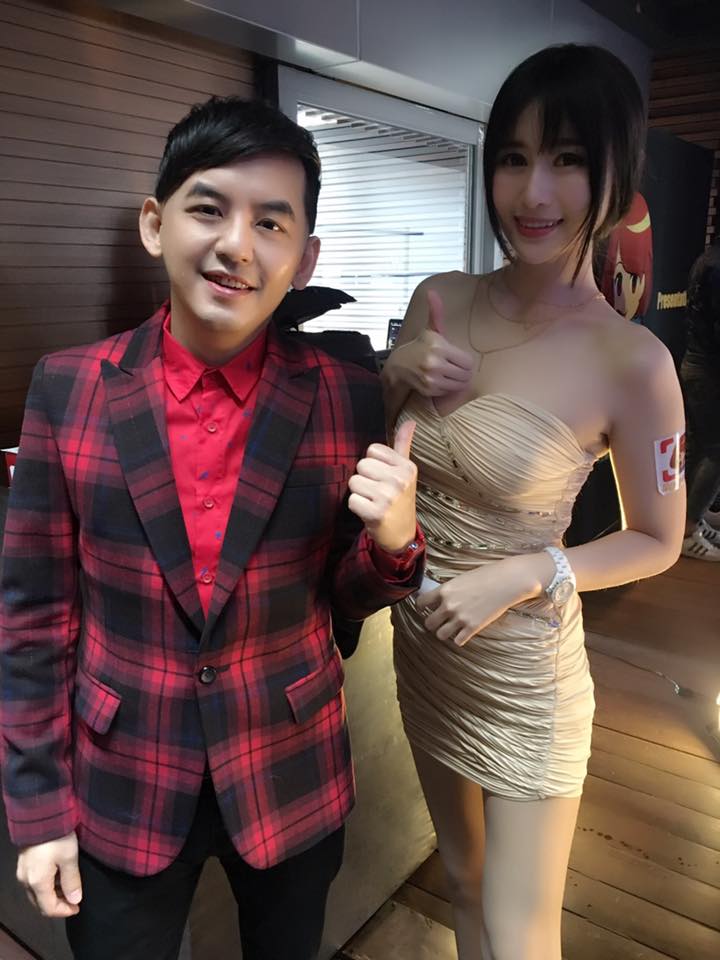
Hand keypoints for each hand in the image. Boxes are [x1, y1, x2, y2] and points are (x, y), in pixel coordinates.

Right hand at [17, 832, 81, 917]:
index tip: (77, 908)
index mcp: (37, 882)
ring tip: (69, 887)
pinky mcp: (24, 863)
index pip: (48, 909)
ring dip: (52, 895)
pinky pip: (34, 882)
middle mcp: (26, 880)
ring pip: (36, 893)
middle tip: (73, 900)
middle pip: (40, 903)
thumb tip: (74, 899)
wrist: (42, 814)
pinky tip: (58, 876)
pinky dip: (46, 885)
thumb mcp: (70, 858)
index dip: (64, 911)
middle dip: (57, 905)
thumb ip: (72, 881)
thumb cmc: (56, 835)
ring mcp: (23, 871)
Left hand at [349, 419, 417, 552]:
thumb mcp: (405, 471)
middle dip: (365, 479)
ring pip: (354, 482)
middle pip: (361, 465)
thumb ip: (403, 444)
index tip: (383, 477)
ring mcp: (388, 497)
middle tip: (377, 492)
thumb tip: (410, 421)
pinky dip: (356, 507)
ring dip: (359, 493)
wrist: (402, 534)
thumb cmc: (400, 498)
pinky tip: (369, 512)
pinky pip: (351, 500)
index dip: (373, 464)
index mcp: (407, 467)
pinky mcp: (376, 513)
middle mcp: (400, 480)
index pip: (372, 450)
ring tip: (373, 501)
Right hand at [388, 289, 473, 396]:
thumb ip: (436, 313)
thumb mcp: (429, 330)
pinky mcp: (429, 390)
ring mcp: (432, 378)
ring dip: (457, 381)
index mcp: (438, 345)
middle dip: (463, 372)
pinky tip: (440, 381)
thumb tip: (432, 293)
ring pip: (459, 384)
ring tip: (449, 375)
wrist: (398, 366)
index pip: (468, 361)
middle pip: (465, 374)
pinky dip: (447, 388)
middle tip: (455, 368)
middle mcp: (435, 362)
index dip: (465, 361)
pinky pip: (449, 391)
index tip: (458, 359)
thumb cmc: (419, 347)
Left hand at [416, 556, 546, 645]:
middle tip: (438, 621)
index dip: (421, 607)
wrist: (507, 581)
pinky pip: (458, 641)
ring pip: (440, 635)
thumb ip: (449, 590)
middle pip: (428, 623)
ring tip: (450, 629)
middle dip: (432, 622)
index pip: (421, 603)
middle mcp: (449, 605)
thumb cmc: (487, 575)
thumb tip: (439, 598)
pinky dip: (459, 638)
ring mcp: (460, 618)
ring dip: (444, 632)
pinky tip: (464, 633)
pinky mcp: (473, 627)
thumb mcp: (462, 578)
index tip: (424, 608)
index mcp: (444, 590)